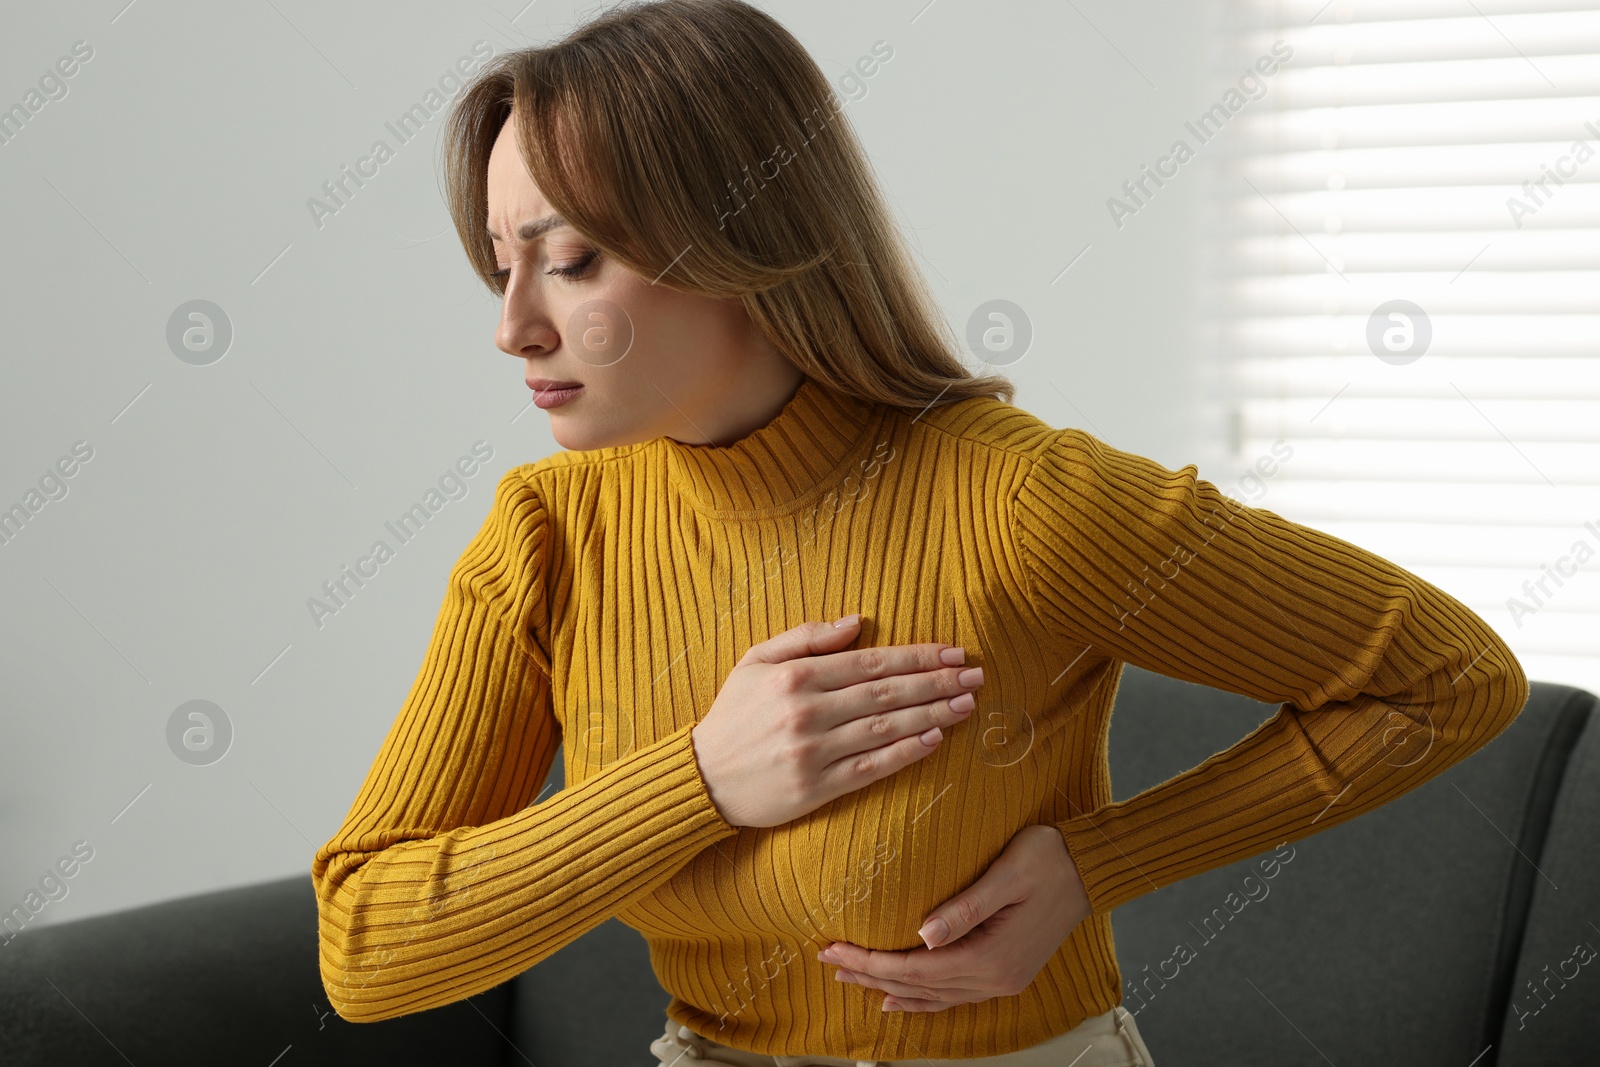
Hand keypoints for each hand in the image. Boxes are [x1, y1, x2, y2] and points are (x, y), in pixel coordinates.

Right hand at [691, 615, 984, 828]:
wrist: (701, 777)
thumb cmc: (732, 715)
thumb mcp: (755, 661)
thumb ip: (804, 636)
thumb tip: (857, 621)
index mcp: (795, 675)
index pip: (871, 661)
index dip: (917, 657)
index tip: (953, 653)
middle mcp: (807, 711)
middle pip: (886, 692)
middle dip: (937, 682)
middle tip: (976, 675)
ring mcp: (812, 751)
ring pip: (885, 728)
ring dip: (932, 715)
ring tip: (967, 705)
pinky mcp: (815, 788)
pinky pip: (870, 768)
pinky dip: (905, 752)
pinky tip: (934, 740)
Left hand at [816, 824, 1089, 1011]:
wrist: (1091, 868)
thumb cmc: (1050, 858)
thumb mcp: (1007, 873)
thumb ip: (966, 907)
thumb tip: (923, 936)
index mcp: (992, 956)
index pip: (915, 968)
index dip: (871, 961)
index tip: (834, 949)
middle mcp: (996, 978)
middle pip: (918, 986)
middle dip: (869, 974)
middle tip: (828, 961)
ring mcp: (1002, 980)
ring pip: (932, 996)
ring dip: (889, 988)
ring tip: (851, 979)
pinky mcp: (1006, 973)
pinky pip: (953, 996)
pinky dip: (922, 1000)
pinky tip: (898, 1000)